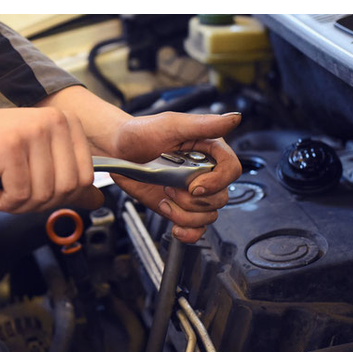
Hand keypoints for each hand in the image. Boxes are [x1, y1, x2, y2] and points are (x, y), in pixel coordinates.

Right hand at [0, 105, 104, 213]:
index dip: (60, 197)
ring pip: (43, 194)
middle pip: (67, 189)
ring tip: (3, 193)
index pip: (85, 179)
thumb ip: (69, 181)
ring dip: (19, 206)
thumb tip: (97, 199)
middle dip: (39, 204)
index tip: (37, 193)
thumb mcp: (38, 163)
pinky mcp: (10, 144)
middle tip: (16, 197)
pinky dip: (4, 202)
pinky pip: (20, 193)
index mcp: (67, 124)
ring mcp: (32, 130)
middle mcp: (54, 122)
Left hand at [111, 112, 241, 242]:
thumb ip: (204, 124)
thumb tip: (234, 119)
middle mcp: (204, 173)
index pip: (231, 170)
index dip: (216, 182)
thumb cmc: (141, 133)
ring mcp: (191, 193)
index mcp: (209, 151)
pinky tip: (175, 226)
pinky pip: (196, 228)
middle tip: (169, 186)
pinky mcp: (178, 207)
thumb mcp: (171, 124)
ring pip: (208, 215)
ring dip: (186, 214)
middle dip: (193, 199)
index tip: (194, 186)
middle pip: (220, 197)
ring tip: (165, 198)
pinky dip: (188, 232)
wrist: (117, 150)